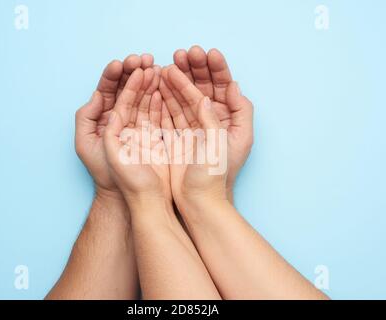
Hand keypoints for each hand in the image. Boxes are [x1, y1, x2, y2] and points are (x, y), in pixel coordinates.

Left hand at [75, 54, 153, 196]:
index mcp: (102, 120)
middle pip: (127, 91)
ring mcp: (137, 125)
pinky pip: (157, 111)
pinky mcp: (153, 133)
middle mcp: (119, 120)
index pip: (108, 91)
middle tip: (145, 58)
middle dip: (135, 73)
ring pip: (143, 98)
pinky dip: (160, 98)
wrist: (133, 195)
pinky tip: (164, 85)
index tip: (124, 63)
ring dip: (149, 82)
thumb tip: (97, 96)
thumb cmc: (107, 174)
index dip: (115, 76)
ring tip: (157, 67)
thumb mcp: (88, 146)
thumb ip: (88, 119)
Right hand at [172, 46, 253, 198]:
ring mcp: (194, 129)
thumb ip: (213, 119)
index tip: (206, 53)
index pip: (222, 88)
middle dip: (192, 71)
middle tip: (179, 54)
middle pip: (201, 89)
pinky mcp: (178, 137)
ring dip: (174, 83)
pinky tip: (156, 87)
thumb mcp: (220, 145)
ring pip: (183, 99)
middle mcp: (212, 123)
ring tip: (163, 67)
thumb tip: (205, 96)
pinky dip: (163, 100)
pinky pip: (170, 113)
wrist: (198, 203)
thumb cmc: (214, 178)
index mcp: (229, 122)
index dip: (215, 69)